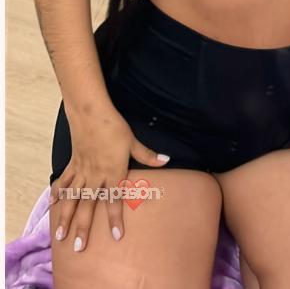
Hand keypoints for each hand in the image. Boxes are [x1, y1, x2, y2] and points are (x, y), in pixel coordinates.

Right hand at [49, 103, 169, 251]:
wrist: (91, 113)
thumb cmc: (114, 127)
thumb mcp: (133, 142)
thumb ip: (147, 155)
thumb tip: (166, 160)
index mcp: (113, 172)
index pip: (114, 201)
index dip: (115, 220)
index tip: (116, 237)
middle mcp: (95, 176)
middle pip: (89, 206)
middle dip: (84, 228)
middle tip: (79, 247)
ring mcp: (81, 171)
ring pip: (72, 199)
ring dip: (66, 217)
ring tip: (61, 236)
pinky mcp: (72, 163)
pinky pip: (63, 181)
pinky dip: (57, 193)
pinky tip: (51, 205)